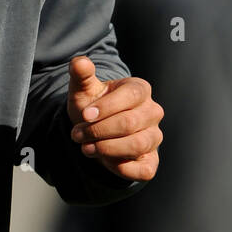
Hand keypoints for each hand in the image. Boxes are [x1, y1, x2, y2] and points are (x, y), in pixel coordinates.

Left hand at [66, 54, 162, 181]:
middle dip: (98, 131)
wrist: (96, 130)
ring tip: (86, 148)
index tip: (85, 115)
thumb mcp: (84, 90)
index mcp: (140, 89)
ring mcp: (154, 137)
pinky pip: (144, 169)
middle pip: (130, 123)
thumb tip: (80, 62)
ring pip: (137, 145)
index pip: (130, 96)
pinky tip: (105, 161)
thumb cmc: (93, 106)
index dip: (105, 107)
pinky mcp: (151, 161)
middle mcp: (153, 112)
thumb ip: (81, 74)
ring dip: (106, 149)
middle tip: (77, 134)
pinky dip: (122, 168)